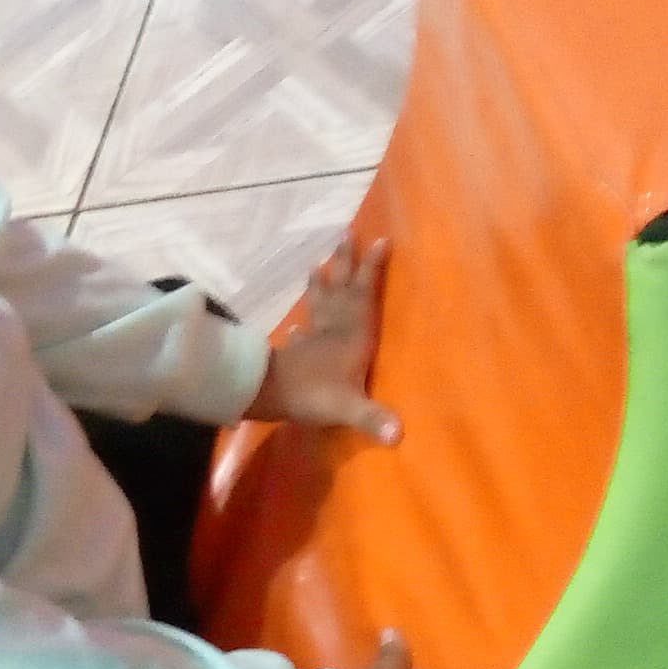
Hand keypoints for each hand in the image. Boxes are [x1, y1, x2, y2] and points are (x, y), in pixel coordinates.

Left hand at [250, 239, 398, 442]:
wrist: (268, 396)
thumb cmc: (313, 395)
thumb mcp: (348, 407)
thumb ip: (373, 417)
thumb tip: (399, 436)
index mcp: (352, 336)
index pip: (365, 294)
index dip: (372, 268)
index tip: (378, 240)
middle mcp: (334, 330)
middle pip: (341, 288)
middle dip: (344, 261)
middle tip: (344, 232)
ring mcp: (314, 339)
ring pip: (320, 304)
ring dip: (321, 284)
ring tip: (317, 264)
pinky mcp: (297, 352)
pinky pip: (303, 334)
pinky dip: (302, 326)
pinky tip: (298, 325)